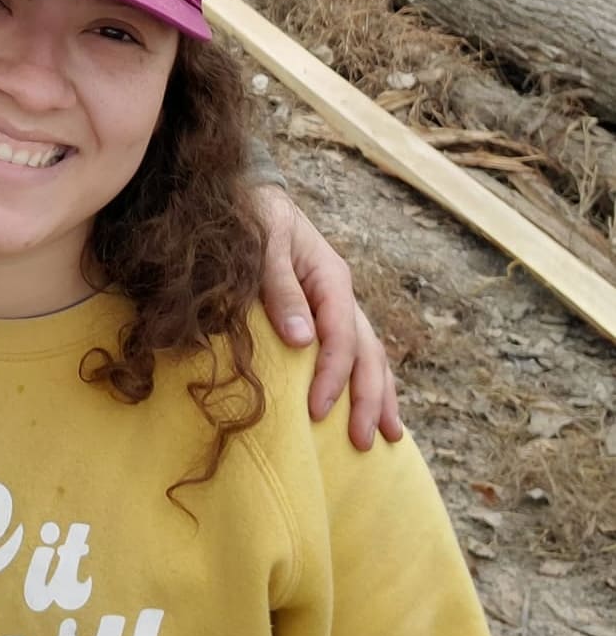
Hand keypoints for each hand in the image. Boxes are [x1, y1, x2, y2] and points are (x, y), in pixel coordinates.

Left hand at [253, 186, 402, 449]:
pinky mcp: (324, 311)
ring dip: (378, 395)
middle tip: (361, 441)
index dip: (333, 376)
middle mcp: (341, 293)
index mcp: (330, 277)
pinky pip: (355, 350)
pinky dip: (364, 380)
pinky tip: (370, 406)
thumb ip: (280, 288)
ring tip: (387, 436)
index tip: (317, 411)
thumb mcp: (262, 244)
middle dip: (368, 398)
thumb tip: (302, 341)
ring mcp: (337, 303)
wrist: (248, 194)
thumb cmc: (251, 216)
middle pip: (368, 352)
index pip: (341, 337)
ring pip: (371, 354)